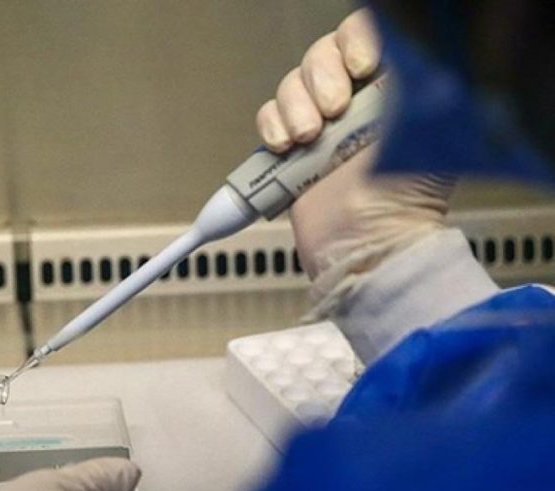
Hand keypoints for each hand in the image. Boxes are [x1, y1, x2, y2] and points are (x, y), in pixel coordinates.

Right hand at [256, 9, 453, 313]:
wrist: (364, 246)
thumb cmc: (407, 201)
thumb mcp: (428, 129)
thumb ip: (417, 85)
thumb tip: (399, 51)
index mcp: (398, 90)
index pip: (369, 36)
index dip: (356, 40)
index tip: (361, 66)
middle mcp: (358, 103)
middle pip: (324, 54)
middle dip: (323, 76)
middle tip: (334, 112)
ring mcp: (322, 127)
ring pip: (293, 84)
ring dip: (295, 106)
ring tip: (310, 139)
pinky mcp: (291, 151)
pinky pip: (269, 117)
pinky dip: (272, 126)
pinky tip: (287, 148)